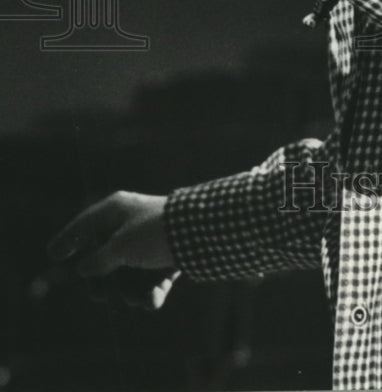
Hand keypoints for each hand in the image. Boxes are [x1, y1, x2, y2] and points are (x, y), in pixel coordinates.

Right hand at [47, 191, 178, 309]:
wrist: (198, 233)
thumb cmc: (153, 233)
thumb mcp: (119, 246)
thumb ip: (98, 259)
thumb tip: (83, 267)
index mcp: (117, 211)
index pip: (85, 224)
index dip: (69, 238)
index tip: (52, 254)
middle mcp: (131, 225)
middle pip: (104, 258)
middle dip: (101, 281)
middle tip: (100, 294)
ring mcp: (149, 244)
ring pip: (127, 275)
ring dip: (127, 292)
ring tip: (133, 297)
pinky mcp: (167, 260)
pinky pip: (150, 282)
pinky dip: (150, 294)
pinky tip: (151, 300)